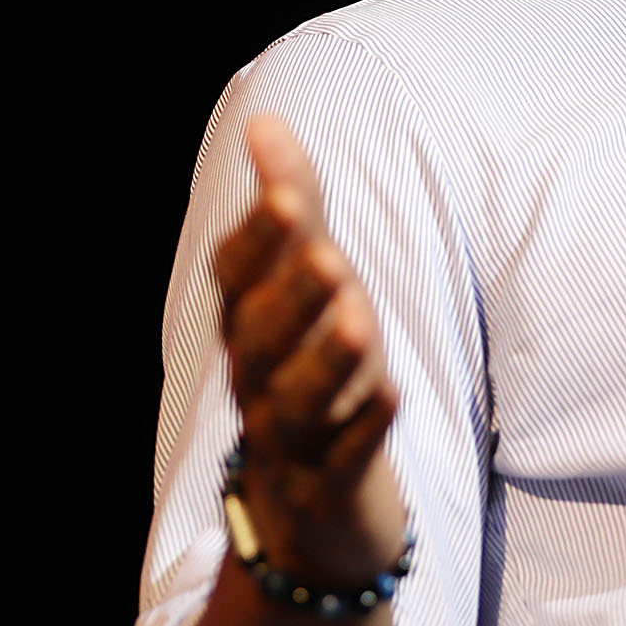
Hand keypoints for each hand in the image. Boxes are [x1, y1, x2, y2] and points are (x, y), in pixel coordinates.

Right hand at [210, 114, 407, 588]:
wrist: (308, 505)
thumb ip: (289, 203)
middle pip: (261, 338)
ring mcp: (288, 436)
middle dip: (293, 296)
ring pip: (295, 401)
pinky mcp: (325, 487)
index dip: (259, 238)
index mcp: (246, 323)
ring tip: (360, 320)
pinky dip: (363, 429)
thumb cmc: (309, 363)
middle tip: (330, 257)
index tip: (289, 197)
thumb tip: (265, 120)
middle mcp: (256, 377)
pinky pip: (340, 460)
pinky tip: (390, 397)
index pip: (236, 278)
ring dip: (326, 360)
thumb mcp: (306, 282)